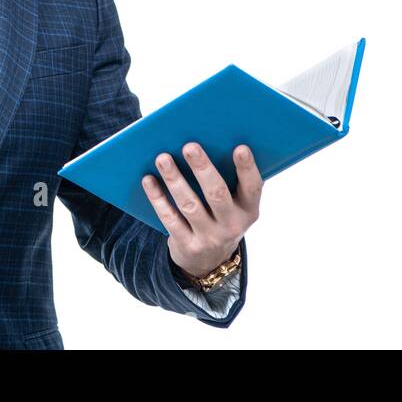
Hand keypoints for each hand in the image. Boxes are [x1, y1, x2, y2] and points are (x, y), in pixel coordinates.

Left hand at [141, 142, 262, 278]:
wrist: (210, 261)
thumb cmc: (222, 216)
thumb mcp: (236, 205)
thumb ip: (231, 180)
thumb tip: (214, 140)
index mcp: (249, 210)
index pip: (252, 187)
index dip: (247, 168)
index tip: (239, 147)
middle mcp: (232, 225)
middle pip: (216, 194)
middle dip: (202, 168)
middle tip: (189, 146)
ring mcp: (209, 237)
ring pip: (189, 205)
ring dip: (175, 179)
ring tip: (162, 158)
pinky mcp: (187, 244)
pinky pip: (169, 218)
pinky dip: (157, 198)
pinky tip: (149, 179)